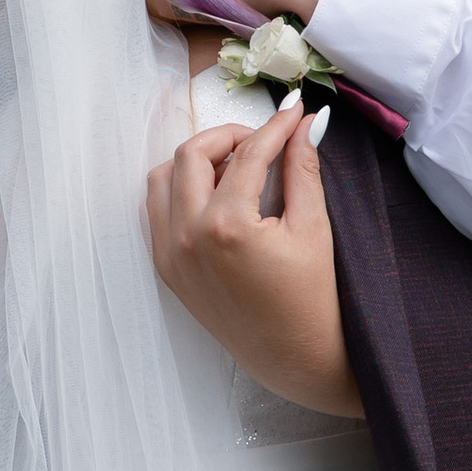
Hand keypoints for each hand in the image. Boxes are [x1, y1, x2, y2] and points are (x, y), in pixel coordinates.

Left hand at [146, 100, 361, 419]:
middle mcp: (187, 238)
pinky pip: (157, 212)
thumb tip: (304, 124)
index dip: (275, 128)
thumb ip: (302, 168)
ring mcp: (171, 255)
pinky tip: (217, 196)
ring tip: (237, 168)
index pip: (247, 155)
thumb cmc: (314, 299)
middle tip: (263, 141)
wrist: (295, 358)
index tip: (294, 112)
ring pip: (163, 179)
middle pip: (191, 154)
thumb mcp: (313, 227)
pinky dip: (180, 192)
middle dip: (229, 136)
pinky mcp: (167, 270)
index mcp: (227, 227)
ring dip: (196, 162)